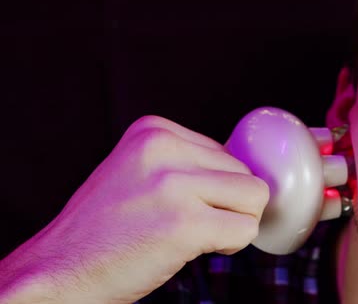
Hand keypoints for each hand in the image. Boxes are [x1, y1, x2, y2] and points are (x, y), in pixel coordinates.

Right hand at [0, 115, 268, 302]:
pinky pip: (245, 229)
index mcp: (153, 130)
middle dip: (229, 206)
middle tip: (190, 225)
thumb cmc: (103, 230)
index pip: (227, 153)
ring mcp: (172, 185)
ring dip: (235, 223)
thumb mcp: (138, 172)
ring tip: (194, 235)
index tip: (184, 207)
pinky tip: (192, 249)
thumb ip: (184, 163)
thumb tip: (245, 171)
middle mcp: (162, 148)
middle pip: (245, 174)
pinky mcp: (182, 224)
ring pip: (255, 197)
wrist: (58, 271)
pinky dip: (230, 245)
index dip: (217, 189)